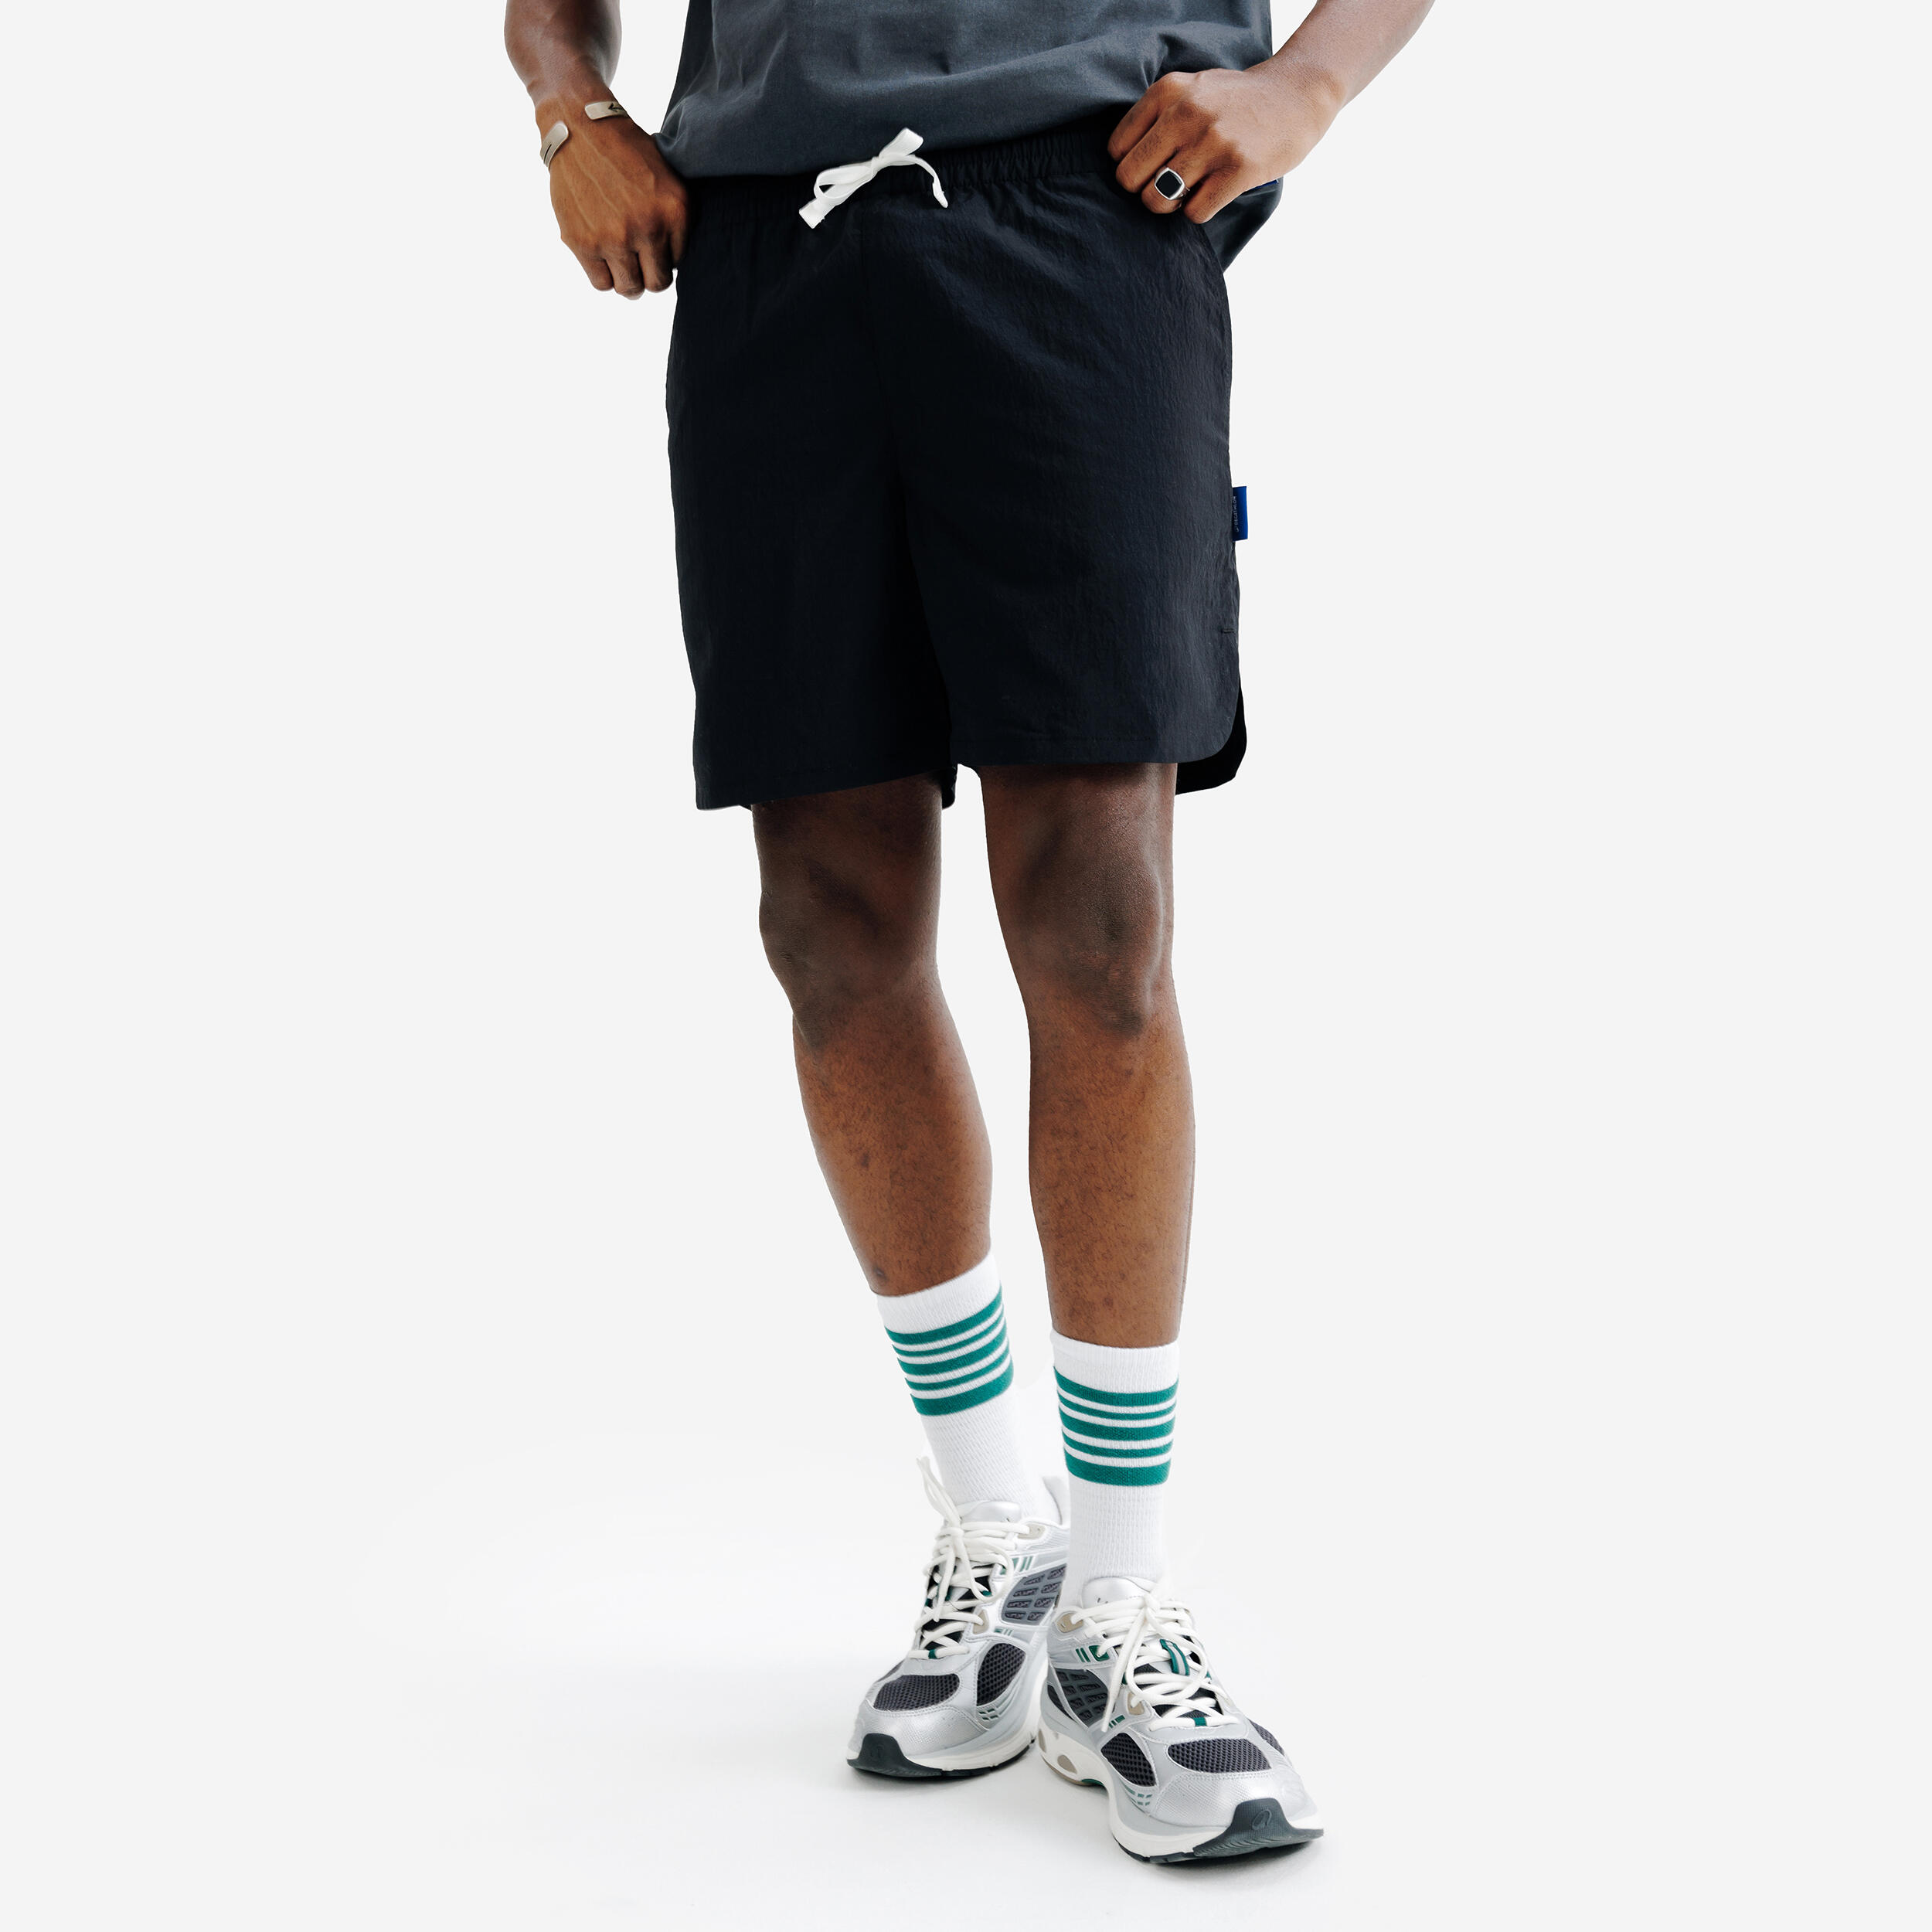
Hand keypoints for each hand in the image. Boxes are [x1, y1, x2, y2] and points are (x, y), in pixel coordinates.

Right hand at [542, 105, 688, 295]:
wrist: (580, 127)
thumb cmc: (627, 151)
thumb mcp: (668, 176)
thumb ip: (677, 217)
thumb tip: (674, 262)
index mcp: (674, 211)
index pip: (679, 262)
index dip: (666, 254)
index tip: (653, 241)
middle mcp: (648, 229)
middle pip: (657, 283)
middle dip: (650, 274)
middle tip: (640, 259)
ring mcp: (614, 239)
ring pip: (629, 289)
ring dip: (627, 279)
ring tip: (621, 259)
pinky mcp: (584, 243)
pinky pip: (601, 283)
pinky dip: (604, 275)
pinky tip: (602, 255)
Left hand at [1109, 60, 1344, 222]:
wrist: (1296, 95)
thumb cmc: (1236, 102)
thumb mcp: (1192, 90)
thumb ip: (1157, 116)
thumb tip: (1121, 165)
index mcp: (1168, 92)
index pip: (1117, 150)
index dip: (1132, 166)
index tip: (1154, 166)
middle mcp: (1186, 113)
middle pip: (1130, 179)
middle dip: (1144, 191)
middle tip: (1167, 186)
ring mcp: (1213, 142)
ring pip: (1157, 200)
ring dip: (1170, 206)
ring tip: (1189, 191)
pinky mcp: (1238, 169)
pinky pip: (1194, 213)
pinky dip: (1198, 212)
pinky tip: (1213, 194)